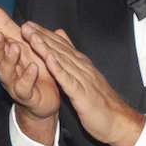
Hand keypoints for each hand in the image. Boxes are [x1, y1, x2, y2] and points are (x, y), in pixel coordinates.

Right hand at [0, 4, 59, 139]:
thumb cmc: (32, 67)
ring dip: (9, 60)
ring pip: (5, 73)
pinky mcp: (26, 96)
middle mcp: (4, 70)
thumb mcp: (21, 43)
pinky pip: (24, 88)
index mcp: (3, 56)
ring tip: (14, 48)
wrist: (47, 98)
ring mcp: (13, 84)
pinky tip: (32, 68)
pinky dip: (28, 77)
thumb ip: (5, 26)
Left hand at [22, 24, 145, 145]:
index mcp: (82, 65)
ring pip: (63, 61)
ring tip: (33, 38)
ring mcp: (84, 81)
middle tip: (26, 26)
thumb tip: (62, 36)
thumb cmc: (101, 101)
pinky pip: (69, 81)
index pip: (61, 46)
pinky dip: (59, 70)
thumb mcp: (86, 77)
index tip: (29, 25)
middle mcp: (83, 68)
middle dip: (42, 37)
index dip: (45, 34)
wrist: (118, 121)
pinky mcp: (83, 95)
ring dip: (47, 49)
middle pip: (60, 50)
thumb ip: (73, 58)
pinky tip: (49, 61)